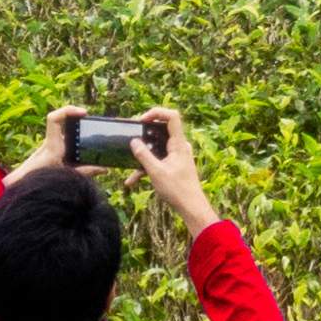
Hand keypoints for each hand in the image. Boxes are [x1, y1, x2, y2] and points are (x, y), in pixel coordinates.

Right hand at [127, 106, 222, 245]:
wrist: (192, 208)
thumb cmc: (178, 190)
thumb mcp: (156, 172)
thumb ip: (143, 155)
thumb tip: (133, 141)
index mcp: (179, 144)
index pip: (172, 116)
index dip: (156, 113)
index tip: (141, 120)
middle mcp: (180, 146)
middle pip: (161, 130)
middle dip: (144, 135)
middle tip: (131, 139)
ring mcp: (177, 155)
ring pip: (157, 148)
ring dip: (143, 156)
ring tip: (128, 166)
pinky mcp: (174, 165)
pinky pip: (159, 159)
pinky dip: (147, 167)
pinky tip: (133, 180)